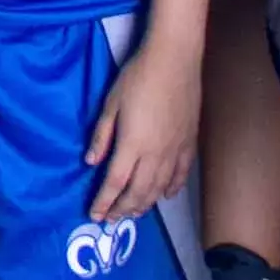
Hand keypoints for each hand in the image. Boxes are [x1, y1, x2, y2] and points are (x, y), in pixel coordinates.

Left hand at [85, 34, 201, 223]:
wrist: (175, 61)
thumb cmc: (138, 77)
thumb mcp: (111, 104)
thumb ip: (102, 136)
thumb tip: (90, 162)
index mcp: (132, 145)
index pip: (115, 183)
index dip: (104, 202)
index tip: (95, 215)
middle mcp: (155, 154)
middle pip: (138, 192)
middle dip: (123, 209)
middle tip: (111, 219)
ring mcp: (175, 150)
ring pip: (159, 188)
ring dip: (145, 204)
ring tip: (133, 213)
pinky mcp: (189, 143)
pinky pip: (180, 175)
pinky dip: (171, 189)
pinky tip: (164, 196)